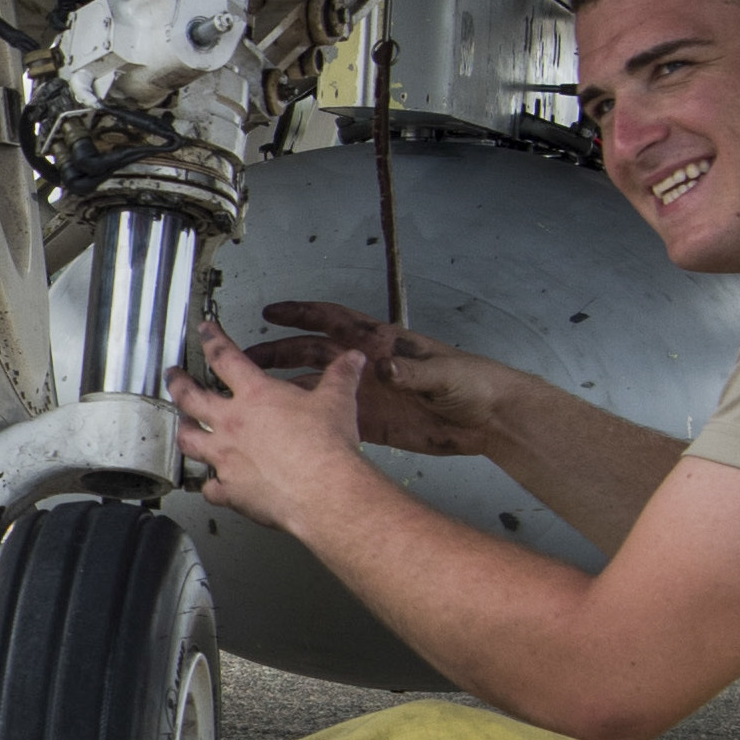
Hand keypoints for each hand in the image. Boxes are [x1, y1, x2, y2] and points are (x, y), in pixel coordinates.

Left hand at [174, 320, 395, 538]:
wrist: (325, 490)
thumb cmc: (328, 448)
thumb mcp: (339, 401)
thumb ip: (341, 377)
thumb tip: (352, 361)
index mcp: (256, 396)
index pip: (225, 356)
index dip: (212, 339)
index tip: (204, 331)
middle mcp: (233, 424)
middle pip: (191, 397)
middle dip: (178, 382)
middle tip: (173, 376)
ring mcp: (226, 458)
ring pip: (189, 440)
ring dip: (184, 430)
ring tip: (182, 426)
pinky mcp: (230, 491)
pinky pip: (209, 487)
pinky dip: (210, 485)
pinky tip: (213, 485)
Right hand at [236, 301, 529, 459]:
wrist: (491, 419)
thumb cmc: (475, 383)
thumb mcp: (442, 374)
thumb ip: (412, 372)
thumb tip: (386, 367)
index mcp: (383, 344)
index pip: (335, 321)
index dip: (302, 314)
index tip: (274, 312)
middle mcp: (369, 367)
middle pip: (313, 354)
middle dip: (279, 353)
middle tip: (247, 357)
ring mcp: (369, 395)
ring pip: (317, 387)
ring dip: (287, 388)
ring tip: (255, 394)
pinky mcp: (375, 422)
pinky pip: (333, 418)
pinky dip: (309, 420)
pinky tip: (287, 427)